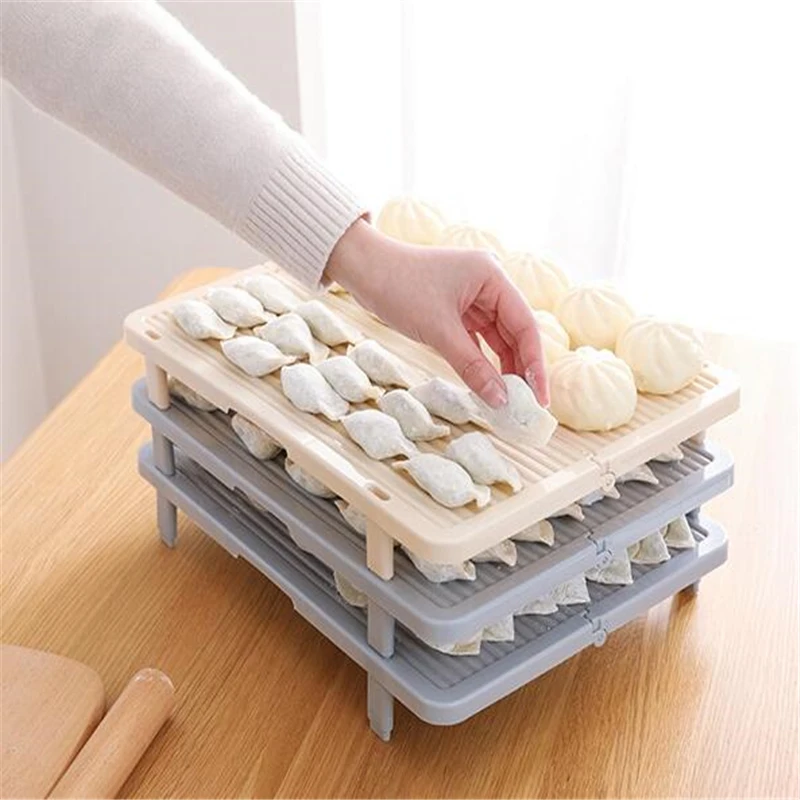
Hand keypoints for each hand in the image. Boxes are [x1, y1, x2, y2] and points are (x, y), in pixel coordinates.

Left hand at [325, 220, 548, 407]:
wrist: (363, 268)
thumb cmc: (399, 286)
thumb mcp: (438, 330)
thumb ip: (472, 366)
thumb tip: (499, 399)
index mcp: (492, 276)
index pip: (525, 325)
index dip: (535, 364)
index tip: (539, 398)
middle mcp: (488, 284)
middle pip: (515, 333)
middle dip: (521, 369)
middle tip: (527, 406)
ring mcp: (472, 297)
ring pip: (497, 339)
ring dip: (502, 368)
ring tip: (509, 401)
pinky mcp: (456, 309)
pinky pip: (478, 339)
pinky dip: (482, 361)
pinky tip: (488, 384)